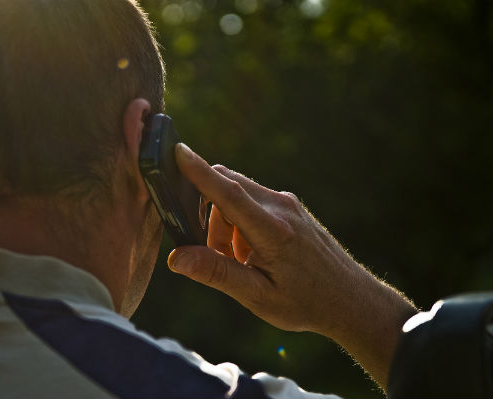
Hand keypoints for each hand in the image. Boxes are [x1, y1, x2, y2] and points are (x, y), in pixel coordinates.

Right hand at [168, 143, 416, 387]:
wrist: (351, 299)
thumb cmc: (305, 302)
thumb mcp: (257, 296)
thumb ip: (216, 273)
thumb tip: (176, 257)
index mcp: (273, 230)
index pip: (228, 193)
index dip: (199, 172)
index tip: (177, 151)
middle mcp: (281, 207)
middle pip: (227, 187)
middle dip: (209, 216)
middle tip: (220, 255)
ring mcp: (288, 203)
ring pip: (237, 195)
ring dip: (225, 223)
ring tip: (242, 261)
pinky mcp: (290, 206)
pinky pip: (252, 201)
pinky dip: (241, 223)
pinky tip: (255, 254)